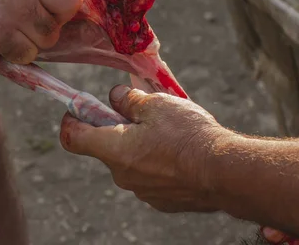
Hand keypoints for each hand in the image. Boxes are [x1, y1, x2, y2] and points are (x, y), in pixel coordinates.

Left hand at [60, 85, 234, 212]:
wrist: (227, 174)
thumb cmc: (188, 135)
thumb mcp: (156, 105)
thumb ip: (129, 100)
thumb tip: (116, 98)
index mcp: (113, 149)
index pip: (73, 138)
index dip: (71, 120)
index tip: (78, 109)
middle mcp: (122, 175)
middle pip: (105, 147)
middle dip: (116, 128)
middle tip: (140, 113)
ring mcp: (142, 191)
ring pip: (130, 161)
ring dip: (139, 145)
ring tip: (167, 132)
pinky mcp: (162, 201)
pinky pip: (149, 176)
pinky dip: (156, 162)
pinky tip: (179, 153)